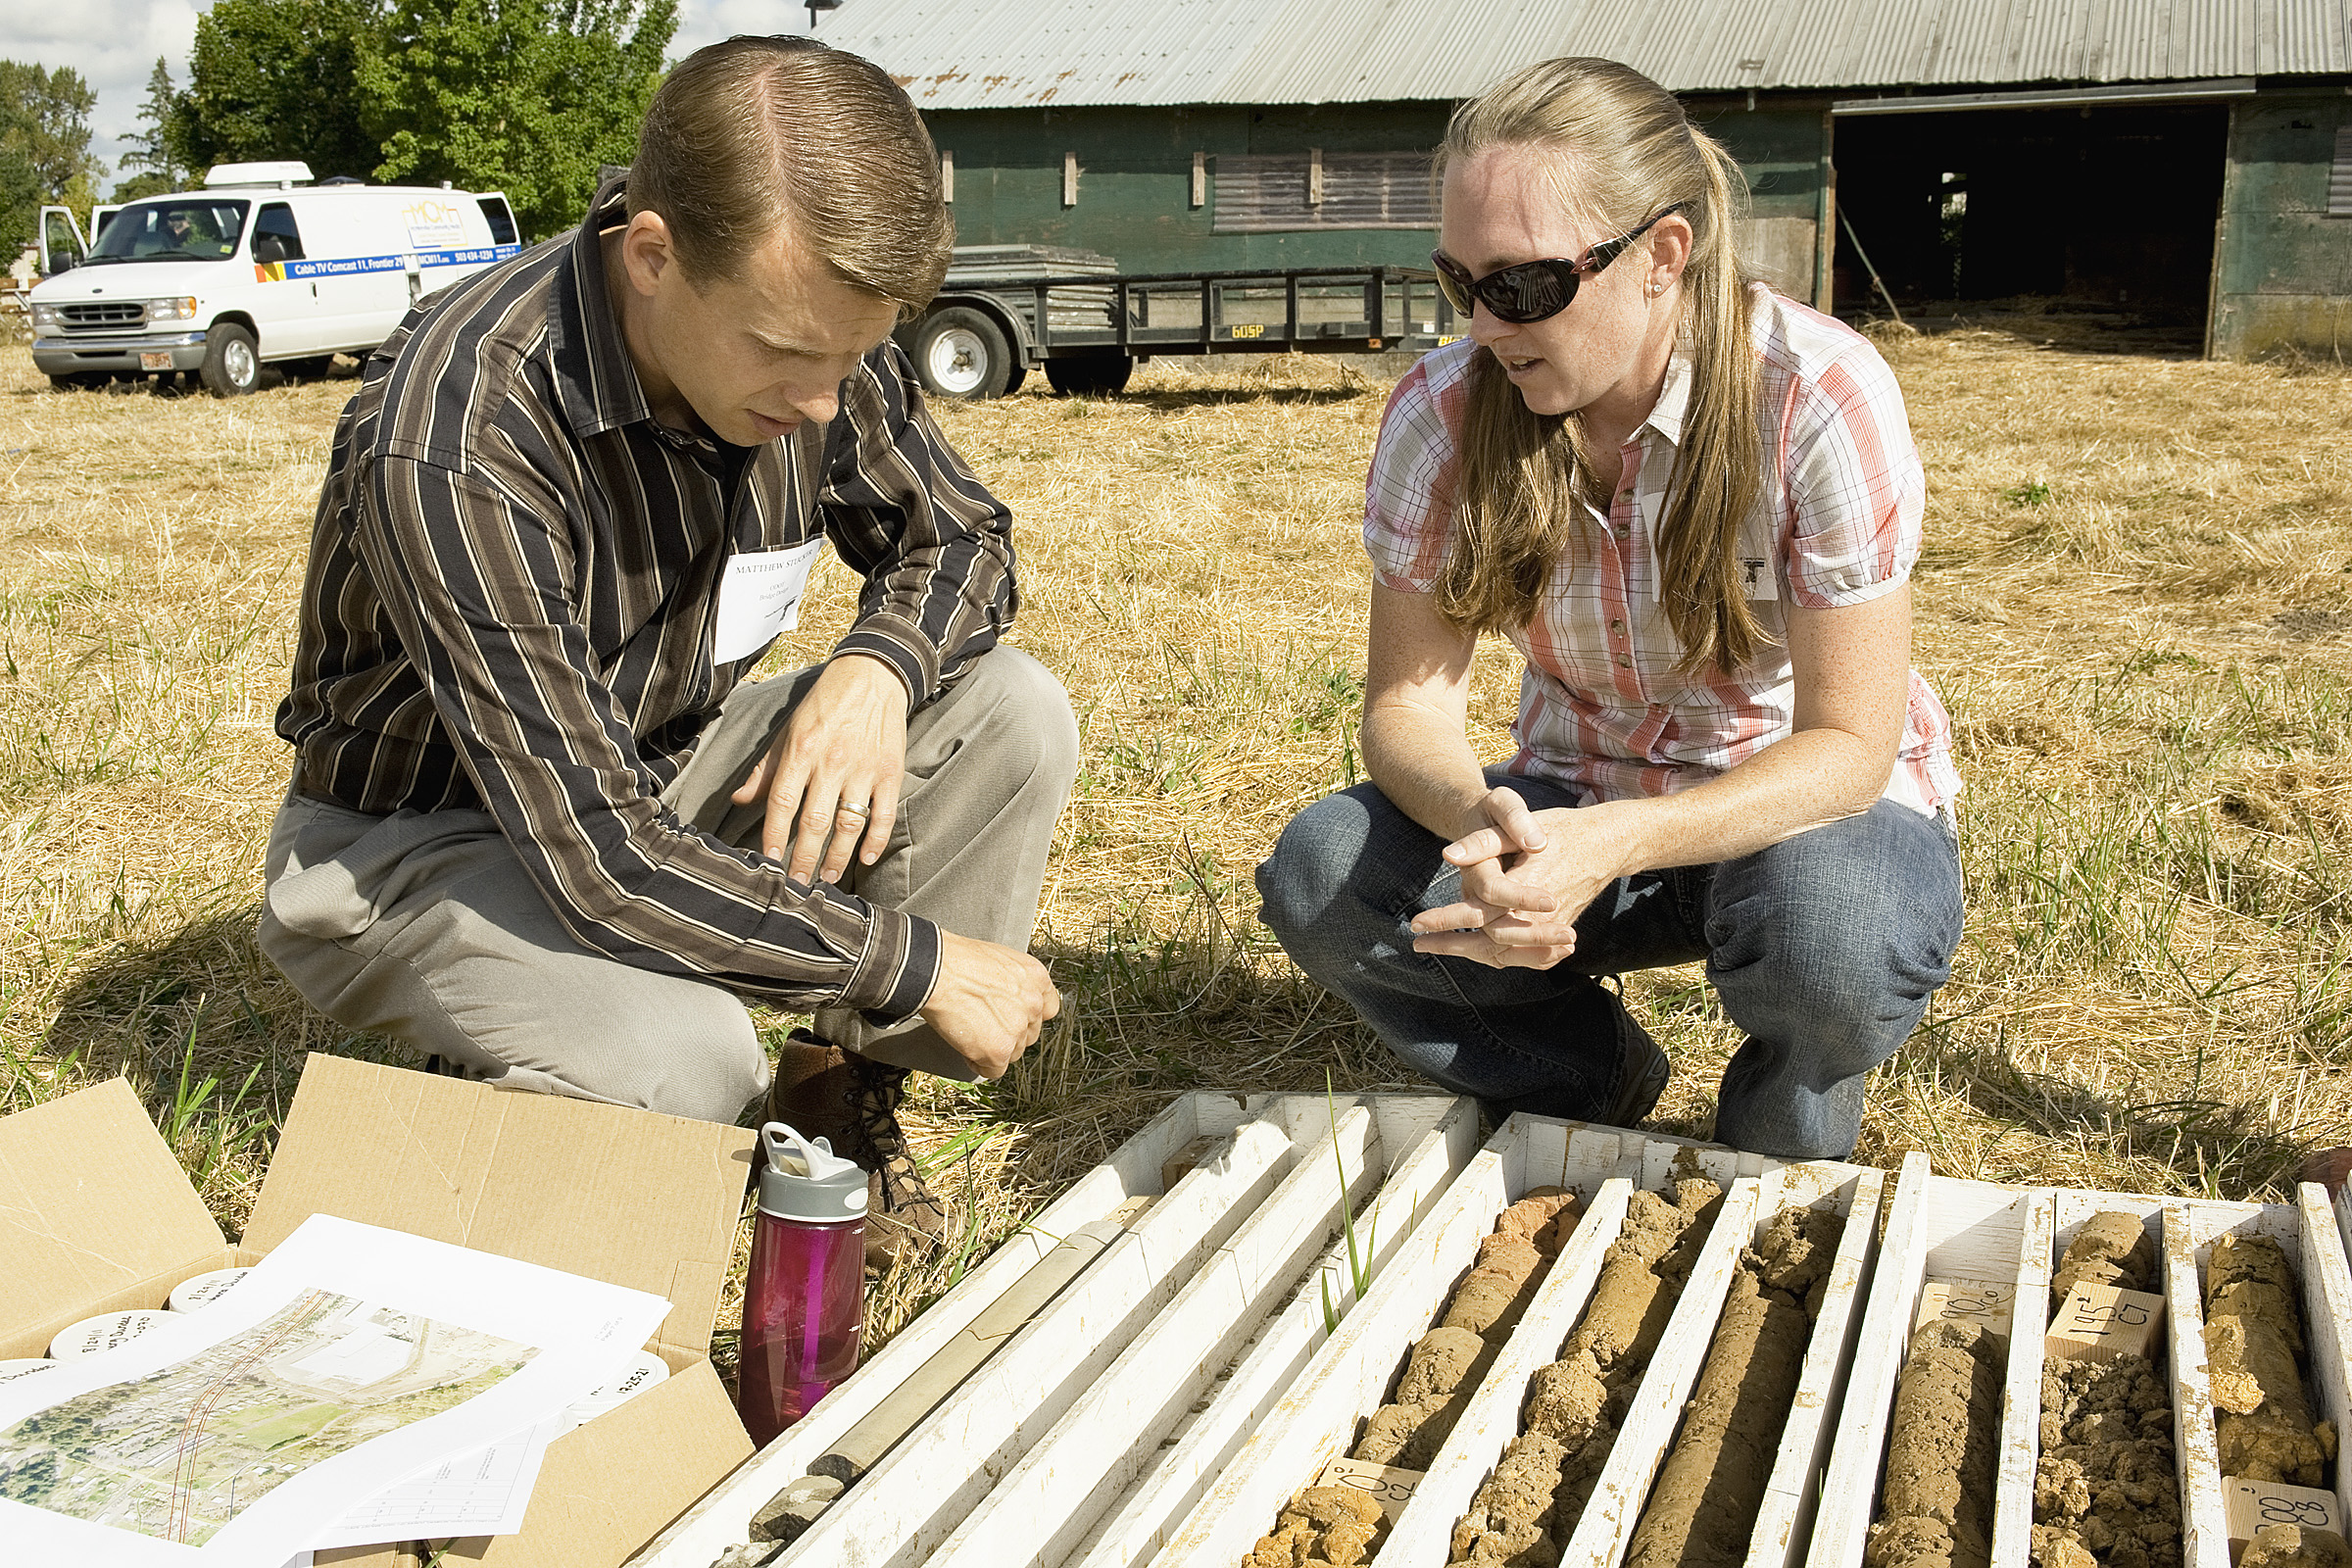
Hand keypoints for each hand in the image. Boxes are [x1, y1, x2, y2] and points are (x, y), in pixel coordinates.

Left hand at [731, 654, 908, 882]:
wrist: (873, 675)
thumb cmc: (825, 705)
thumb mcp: (789, 730)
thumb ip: (765, 768)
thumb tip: (739, 799)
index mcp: (801, 750)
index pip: (783, 801)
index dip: (774, 835)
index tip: (769, 861)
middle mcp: (832, 762)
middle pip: (815, 821)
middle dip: (803, 857)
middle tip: (797, 884)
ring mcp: (863, 769)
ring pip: (849, 824)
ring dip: (838, 857)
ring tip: (827, 877)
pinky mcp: (890, 772)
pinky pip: (883, 814)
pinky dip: (875, 840)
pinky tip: (865, 858)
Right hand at [918, 931, 1061, 1078]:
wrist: (936, 971)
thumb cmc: (955, 961)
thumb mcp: (997, 961)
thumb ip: (1011, 984)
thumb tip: (1004, 1001)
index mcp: (1035, 978)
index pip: (1047, 1009)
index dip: (1027, 1017)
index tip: (1015, 1019)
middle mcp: (1033, 1004)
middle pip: (1028, 1034)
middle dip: (1007, 1033)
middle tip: (983, 1025)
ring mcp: (1018, 1029)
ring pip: (1012, 1054)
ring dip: (992, 1049)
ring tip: (970, 1034)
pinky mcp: (999, 1050)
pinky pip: (994, 1070)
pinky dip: (978, 1063)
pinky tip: (965, 1048)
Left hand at [1408, 787, 1632, 969]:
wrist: (1606, 843)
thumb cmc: (1559, 830)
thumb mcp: (1518, 824)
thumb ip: (1483, 842)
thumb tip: (1449, 856)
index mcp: (1528, 885)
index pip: (1480, 911)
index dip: (1447, 919)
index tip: (1417, 923)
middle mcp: (1543, 914)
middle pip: (1491, 941)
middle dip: (1451, 944)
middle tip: (1418, 942)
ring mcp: (1555, 928)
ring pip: (1508, 954)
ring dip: (1472, 955)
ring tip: (1440, 950)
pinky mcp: (1562, 933)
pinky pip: (1531, 959)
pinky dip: (1505, 959)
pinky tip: (1481, 956)